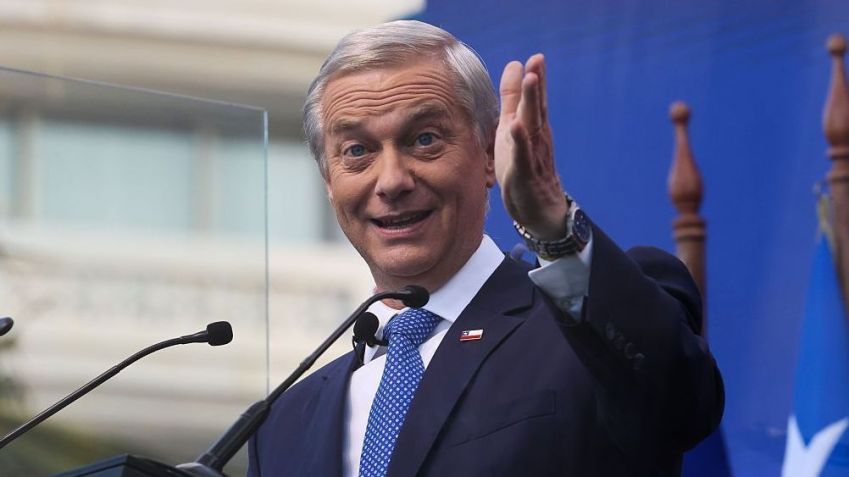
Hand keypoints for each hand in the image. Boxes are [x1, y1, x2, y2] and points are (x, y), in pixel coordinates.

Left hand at [495, 54, 568, 239]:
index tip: (536, 58)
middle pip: (537, 108)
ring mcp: (532, 155)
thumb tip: (514, 66)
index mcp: (533, 126)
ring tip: (530, 83)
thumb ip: (512, 99)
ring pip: (532, 126)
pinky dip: (520, 140)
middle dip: (536, 86)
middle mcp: (537, 138)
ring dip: (531, 105)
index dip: (536, 79)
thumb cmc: (525, 165)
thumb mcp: (514, 128)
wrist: (538, 208)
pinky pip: (522, 154)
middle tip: (537, 62)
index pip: (536, 100)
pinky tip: (516, 125)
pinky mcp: (524, 172)